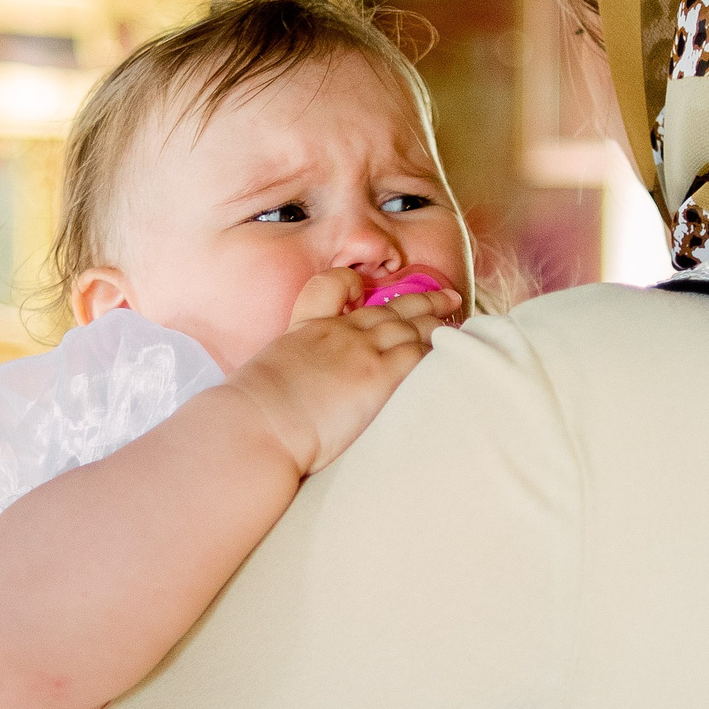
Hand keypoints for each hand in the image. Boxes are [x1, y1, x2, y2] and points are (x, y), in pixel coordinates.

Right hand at [225, 269, 462, 477]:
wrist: (257, 424)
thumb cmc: (250, 416)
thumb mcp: (261, 380)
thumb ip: (282, 378)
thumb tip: (281, 401)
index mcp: (306, 328)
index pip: (333, 286)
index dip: (354, 284)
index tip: (366, 288)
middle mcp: (339, 332)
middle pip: (389, 307)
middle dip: (421, 301)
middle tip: (446, 298)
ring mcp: (361, 351)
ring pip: (412, 327)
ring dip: (439, 325)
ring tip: (459, 325)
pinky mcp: (379, 377)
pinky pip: (420, 356)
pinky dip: (439, 351)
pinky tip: (454, 354)